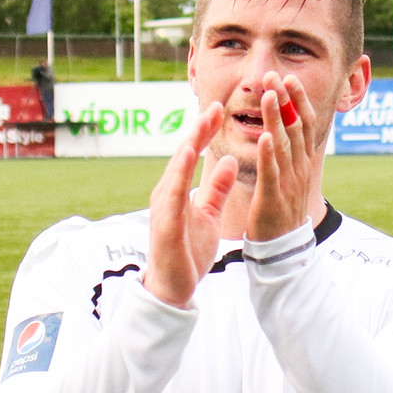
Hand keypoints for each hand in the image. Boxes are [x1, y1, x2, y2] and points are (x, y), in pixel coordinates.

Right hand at [144, 103, 237, 307]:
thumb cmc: (189, 251)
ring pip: (176, 169)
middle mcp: (168, 193)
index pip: (193, 154)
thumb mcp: (209, 214)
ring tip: (203, 122)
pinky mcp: (165, 223)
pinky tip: (189, 153)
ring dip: (189, 144)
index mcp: (179, 190)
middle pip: (184, 155)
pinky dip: (180, 172)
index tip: (220, 110)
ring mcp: (164, 207)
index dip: (205, 132)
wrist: (175, 287)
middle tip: (216, 105)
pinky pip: (173, 194)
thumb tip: (227, 162)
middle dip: (199, 130)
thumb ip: (216, 189)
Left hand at [246, 73, 315, 241]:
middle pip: (296, 127)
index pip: (304, 123)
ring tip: (269, 95)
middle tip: (276, 76)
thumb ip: (290, 151)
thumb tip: (286, 126)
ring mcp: (289, 182)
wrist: (284, 245)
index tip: (288, 77)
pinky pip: (271, 172)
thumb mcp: (291, 175)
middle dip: (287, 100)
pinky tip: (264, 136)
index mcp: (303, 161)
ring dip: (277, 118)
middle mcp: (300, 167)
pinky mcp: (274, 197)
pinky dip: (269, 154)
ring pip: (284, 145)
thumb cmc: (283, 207)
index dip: (298, 99)